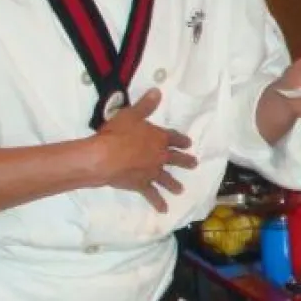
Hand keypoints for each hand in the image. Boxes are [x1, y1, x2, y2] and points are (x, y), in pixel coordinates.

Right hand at [93, 89, 197, 212]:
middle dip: (185, 161)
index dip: (181, 140)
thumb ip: (145, 105)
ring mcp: (151, 172)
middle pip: (175, 159)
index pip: (173, 137)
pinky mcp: (141, 185)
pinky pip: (152, 195)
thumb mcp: (131, 114)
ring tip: (181, 190)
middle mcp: (159, 156)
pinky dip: (158, 202)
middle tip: (194, 164)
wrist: (105, 157)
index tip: (189, 143)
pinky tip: (164, 210)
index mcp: (158, 138)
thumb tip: (158, 91)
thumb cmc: (117, 133)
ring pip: (166, 179)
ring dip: (174, 184)